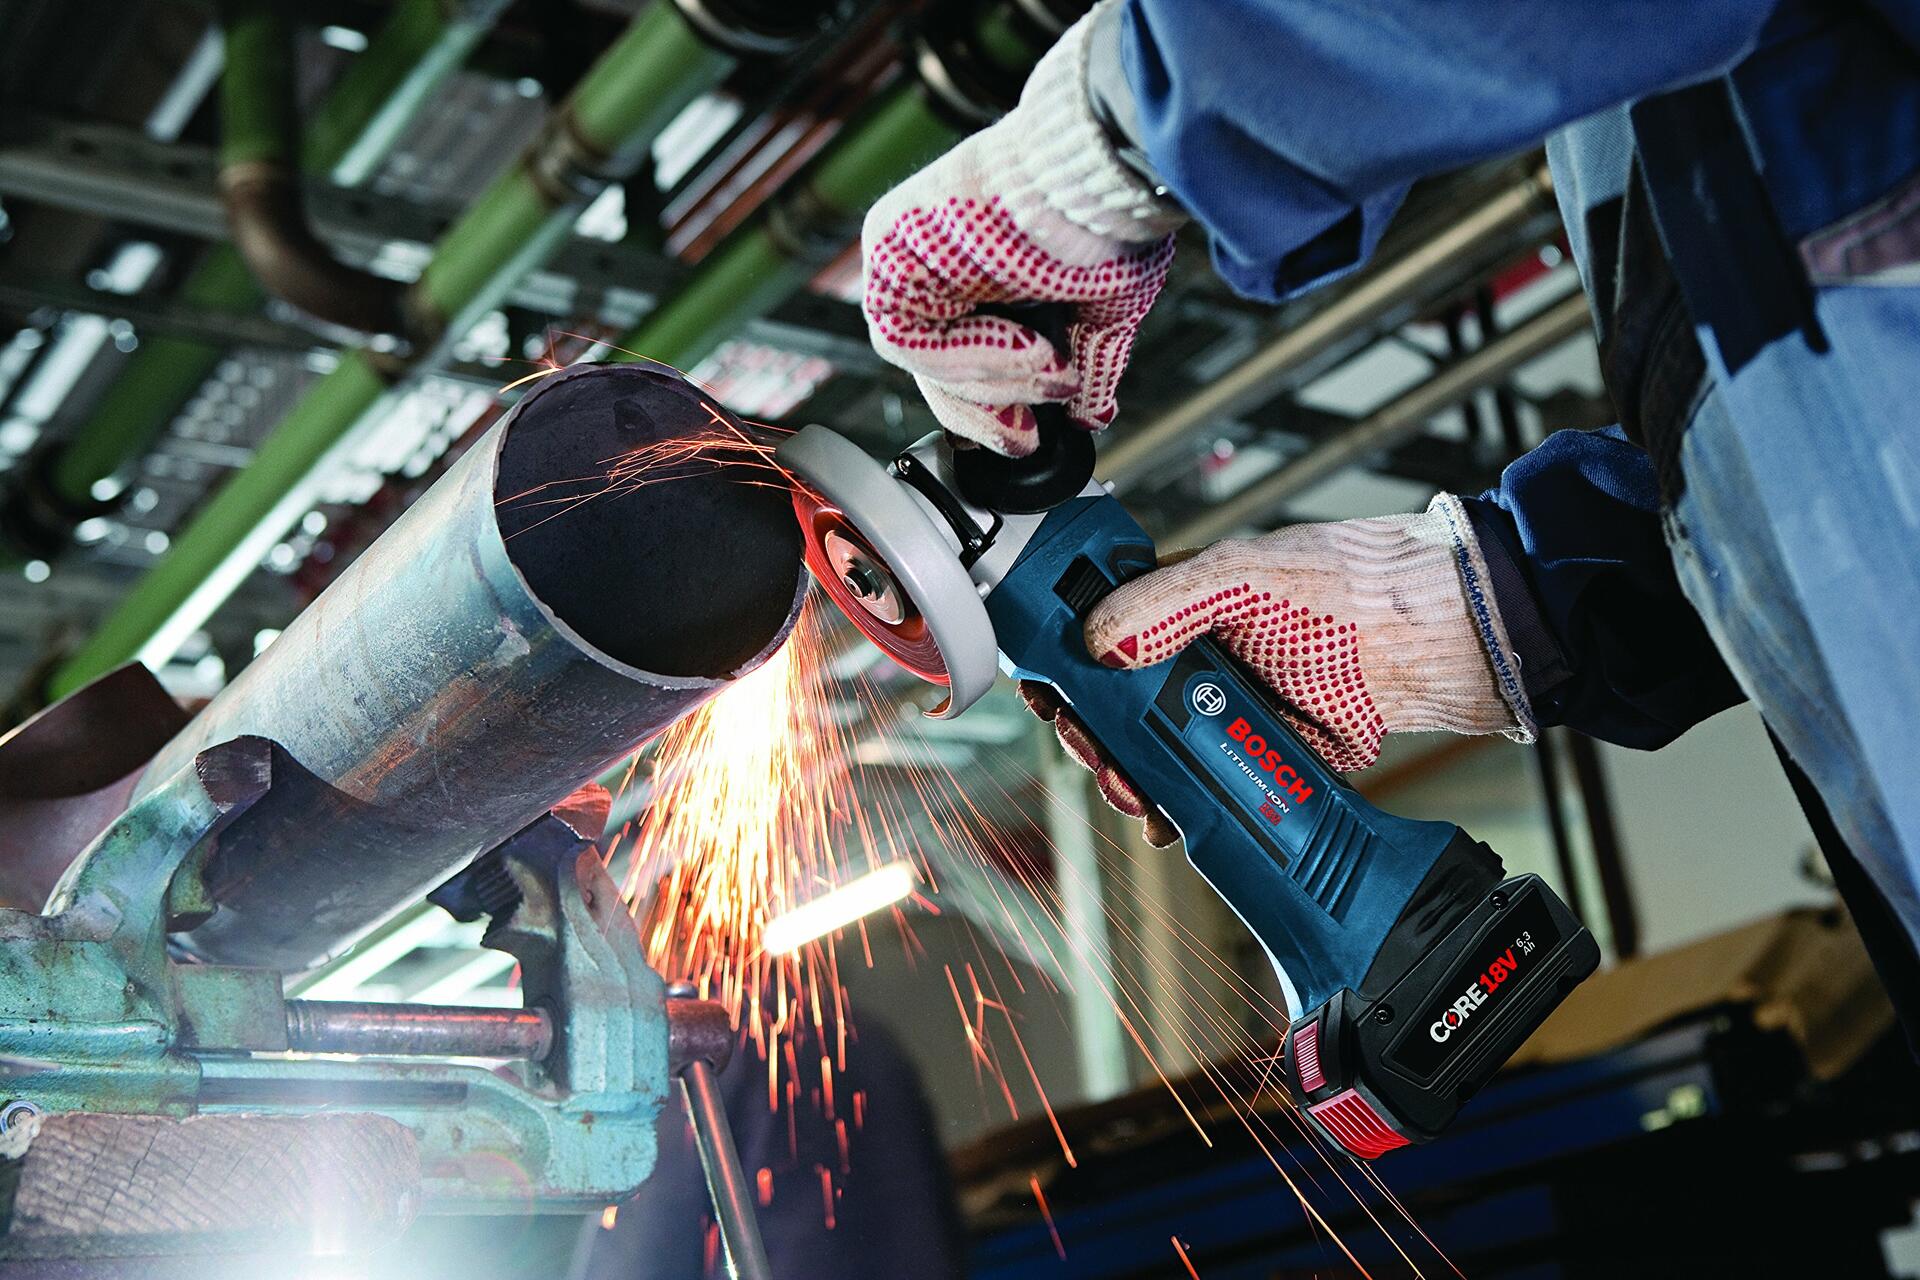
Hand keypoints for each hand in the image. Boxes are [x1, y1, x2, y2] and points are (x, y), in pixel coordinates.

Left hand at [860, 2, 1182, 455]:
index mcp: (976, 266)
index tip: (1030, 437)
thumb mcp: (1102, 308)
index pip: (962, 357)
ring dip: (992, 380)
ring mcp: (904, 251)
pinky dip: (969, 357)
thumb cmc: (1106, 217)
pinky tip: (1027, 348)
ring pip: (922, 360)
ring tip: (1054, 367)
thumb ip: (1087, 362)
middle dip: (985, 409)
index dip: (995, 407)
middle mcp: (933, 257)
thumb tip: (1090, 415)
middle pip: (934, 366)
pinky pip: (908, 338)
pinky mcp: (888, 247)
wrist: (1096, 170)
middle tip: (1028, 436)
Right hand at [1027, 499, 1536, 843]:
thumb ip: (1163, 604)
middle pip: (1117, 708)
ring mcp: (1230, 708)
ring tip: (1131, 792)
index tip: (1048, 696)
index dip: (1067, 669)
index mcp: (1180, 605)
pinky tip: (1169, 817)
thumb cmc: (1348, 586)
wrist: (1432, 638)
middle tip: (1093, 755)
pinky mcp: (1263, 752)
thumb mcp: (1240, 577)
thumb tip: (1096, 641)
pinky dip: (1179, 806)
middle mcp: (1198, 659)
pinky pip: (1206, 785)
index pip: (1098, 636)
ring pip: (1156, 753)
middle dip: (1094, 738)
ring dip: (1131, 778)